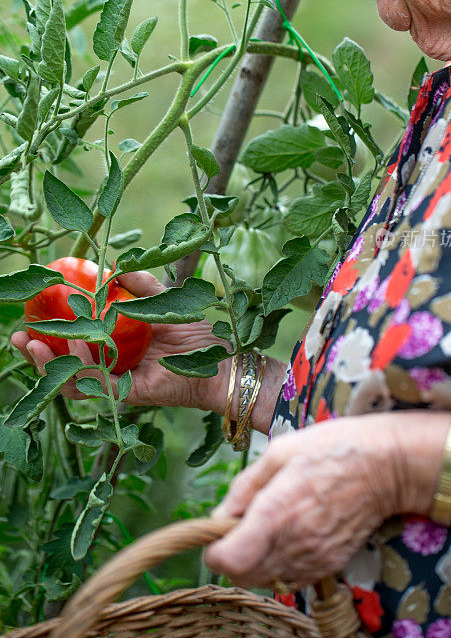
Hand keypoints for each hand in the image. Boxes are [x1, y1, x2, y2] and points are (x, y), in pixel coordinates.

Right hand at [11, 270, 230, 410]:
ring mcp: (118, 383)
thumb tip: (114, 266)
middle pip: (64, 366)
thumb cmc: (195, 335)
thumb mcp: (163, 301)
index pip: (74, 346)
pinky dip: (80, 365)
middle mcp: (111, 369)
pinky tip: (68, 345)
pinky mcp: (128, 394)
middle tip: (17, 335)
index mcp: (114, 350)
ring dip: (48, 363)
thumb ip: (141, 285)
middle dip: (36, 354)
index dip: (48, 334)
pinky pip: (96, 383)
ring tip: (30, 343)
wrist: (220, 361)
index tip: (29, 316)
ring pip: (72, 379)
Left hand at [205, 415, 400, 588]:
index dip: (214, 548)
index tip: (219, 527)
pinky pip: (290, 578)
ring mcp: (313, 559)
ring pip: (264, 580)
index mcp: (276, 512)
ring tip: (269, 524)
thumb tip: (222, 514)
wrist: (388, 466)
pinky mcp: (329, 565)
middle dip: (231, 553)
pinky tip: (289, 535)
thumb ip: (246, 485)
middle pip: (241, 576)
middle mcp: (293, 544)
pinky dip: (279, 564)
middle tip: (243, 522)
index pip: (228, 561)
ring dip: (255, 560)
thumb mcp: (281, 450)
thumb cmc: (332, 448)